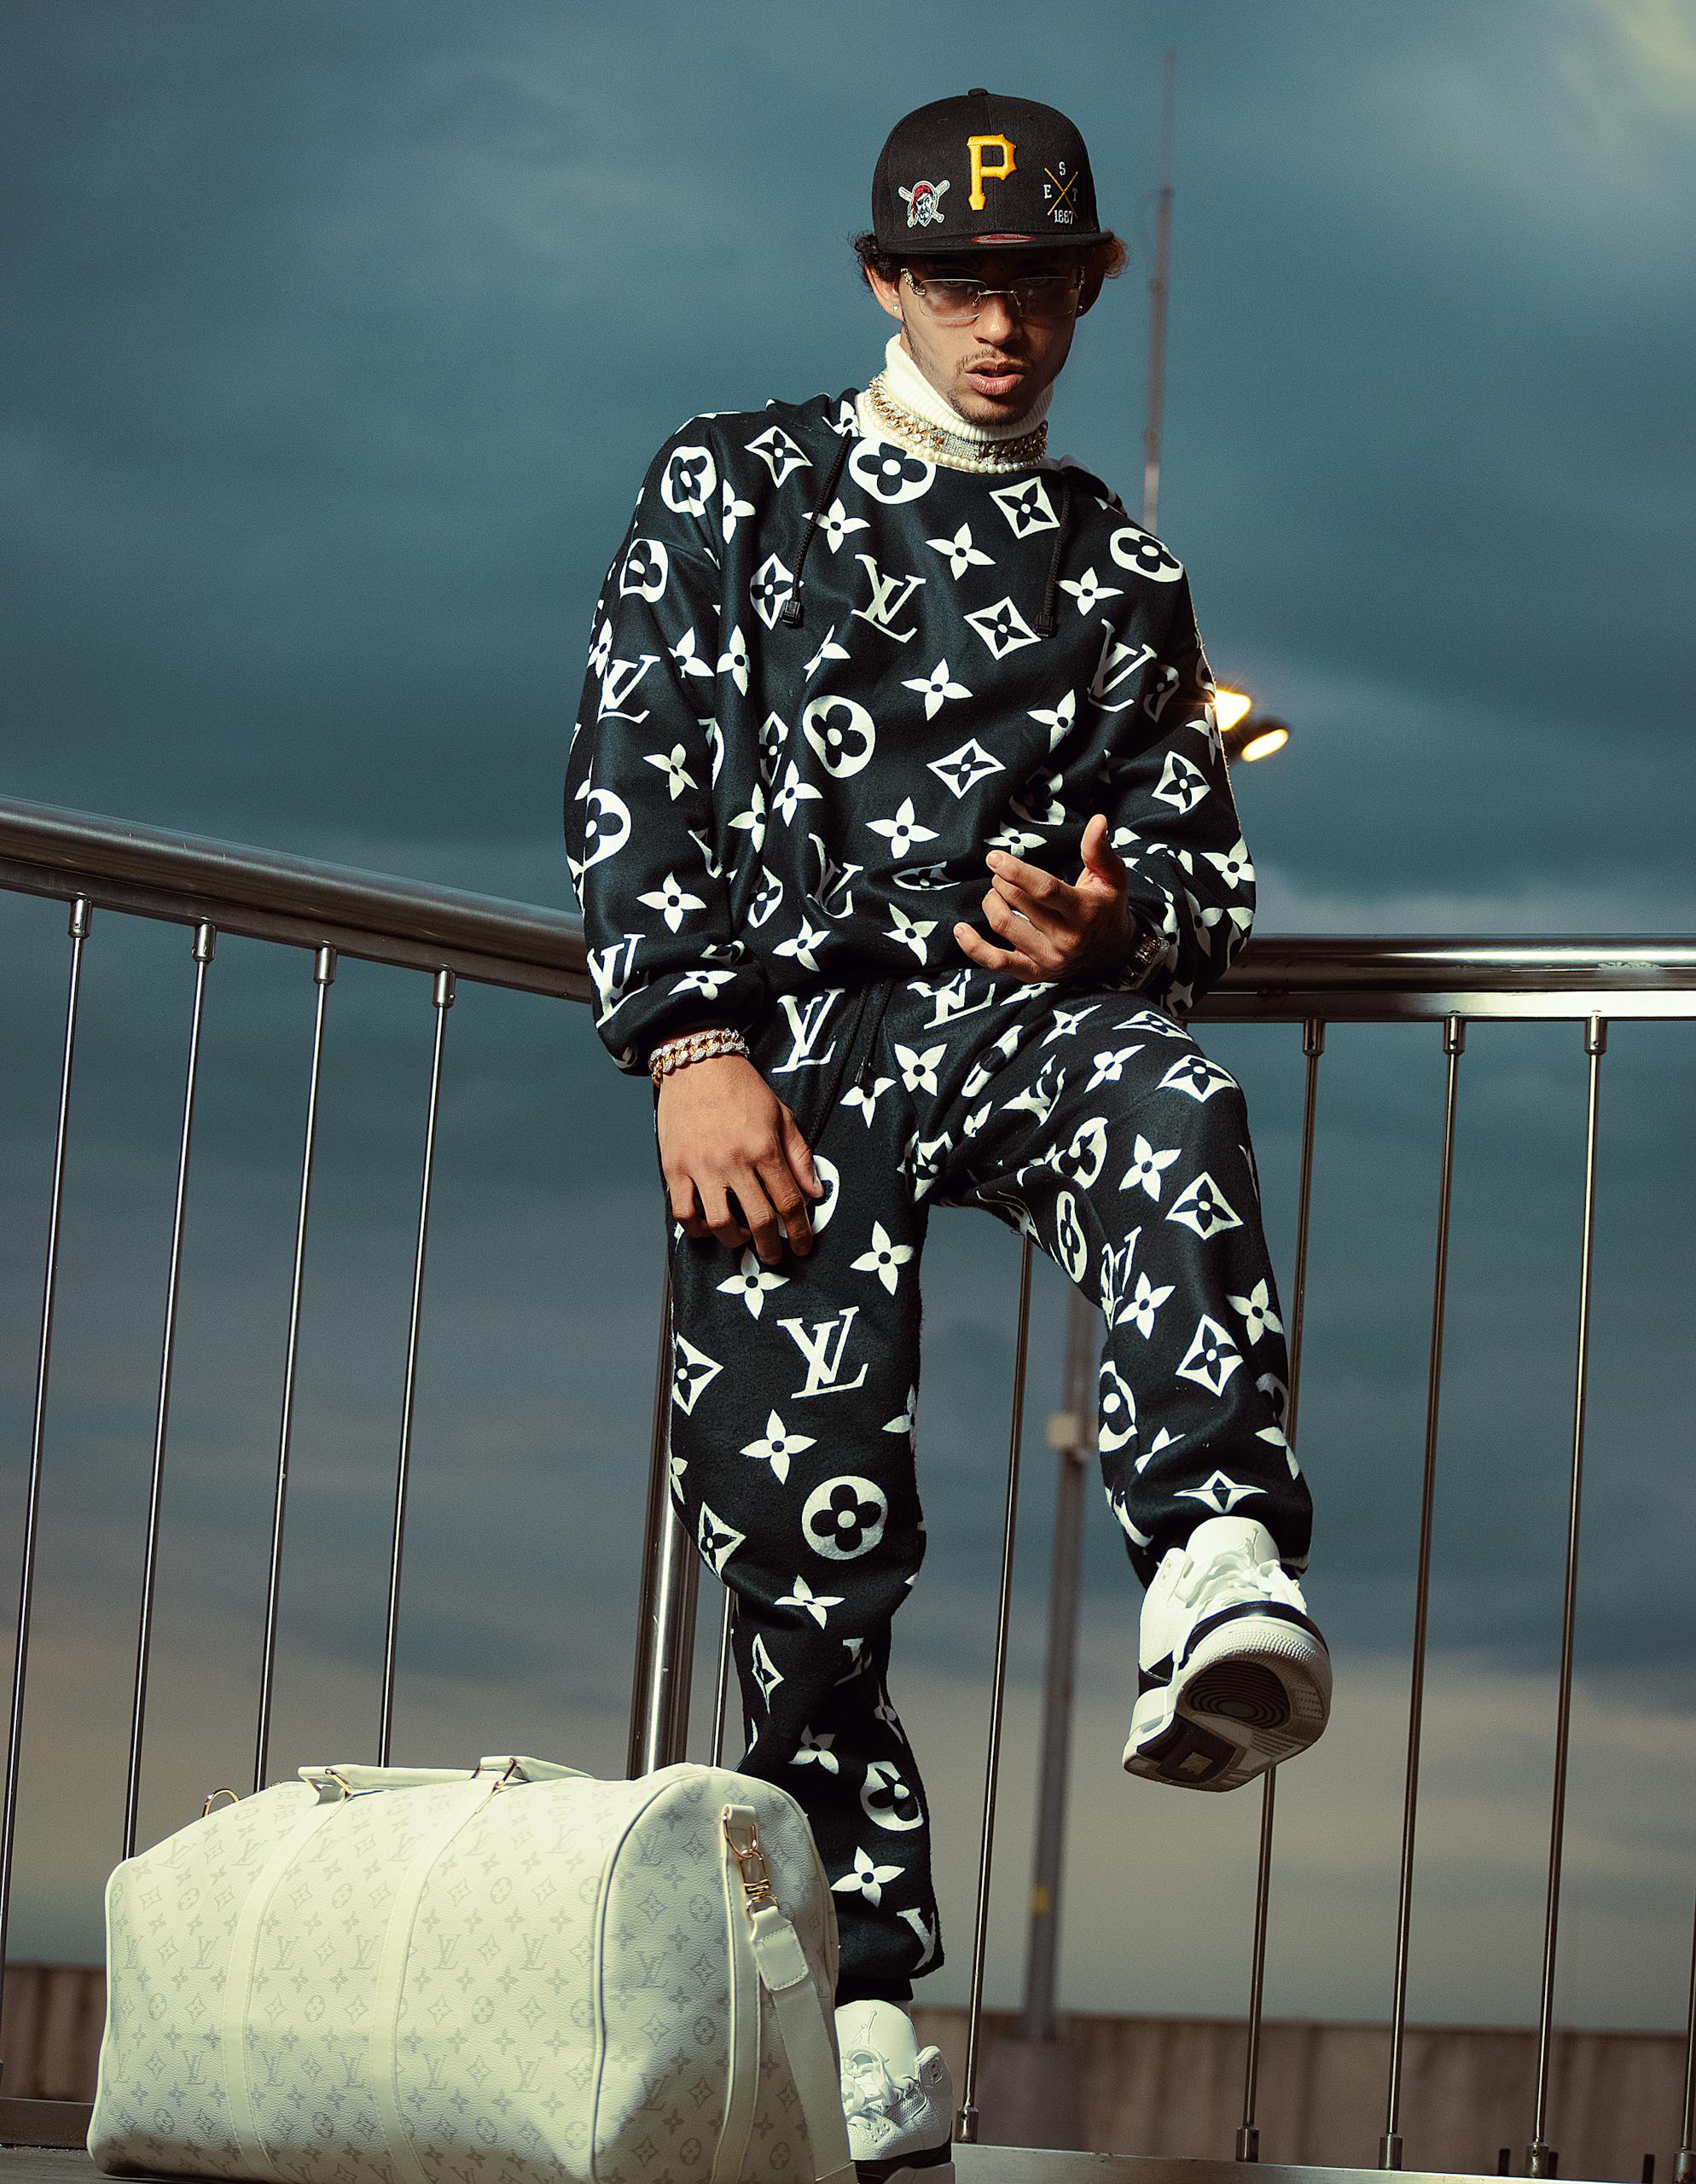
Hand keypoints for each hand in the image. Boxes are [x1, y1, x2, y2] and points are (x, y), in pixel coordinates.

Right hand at [656, 1052, 824, 1263]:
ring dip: (734, 1240)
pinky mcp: (674, 1168)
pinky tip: (708, 1226)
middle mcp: (733, 1161)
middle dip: (770, 1247)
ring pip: (719, 1224)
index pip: (789, 1202)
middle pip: (758, 1220)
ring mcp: (701, 1166)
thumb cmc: (742, 1089)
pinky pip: (683, 1213)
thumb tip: (815, 1193)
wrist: (698, 1062)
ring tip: (741, 1238)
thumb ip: (799, 1156)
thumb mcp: (781, 1115)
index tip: (803, 1247)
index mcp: (764, 1148)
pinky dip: (697, 1229)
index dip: (799, 1231)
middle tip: (774, 1256)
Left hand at [954, 813, 1136, 983]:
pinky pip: (994, 961)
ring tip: (997, 893)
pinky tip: (961, 929)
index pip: (1045, 890)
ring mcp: (1048, 959)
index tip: (994, 858)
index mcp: (1084, 912)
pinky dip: (973, 946)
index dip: (1016, 872)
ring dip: (992, 901)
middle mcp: (1066, 939)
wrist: (1112, 953)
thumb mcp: (1111, 877)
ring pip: (1003, 924)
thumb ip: (1099, 850)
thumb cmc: (1107, 907)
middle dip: (1003, 881)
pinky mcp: (1032, 973)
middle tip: (1003, 873)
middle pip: (1019, 902)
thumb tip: (1098, 820)